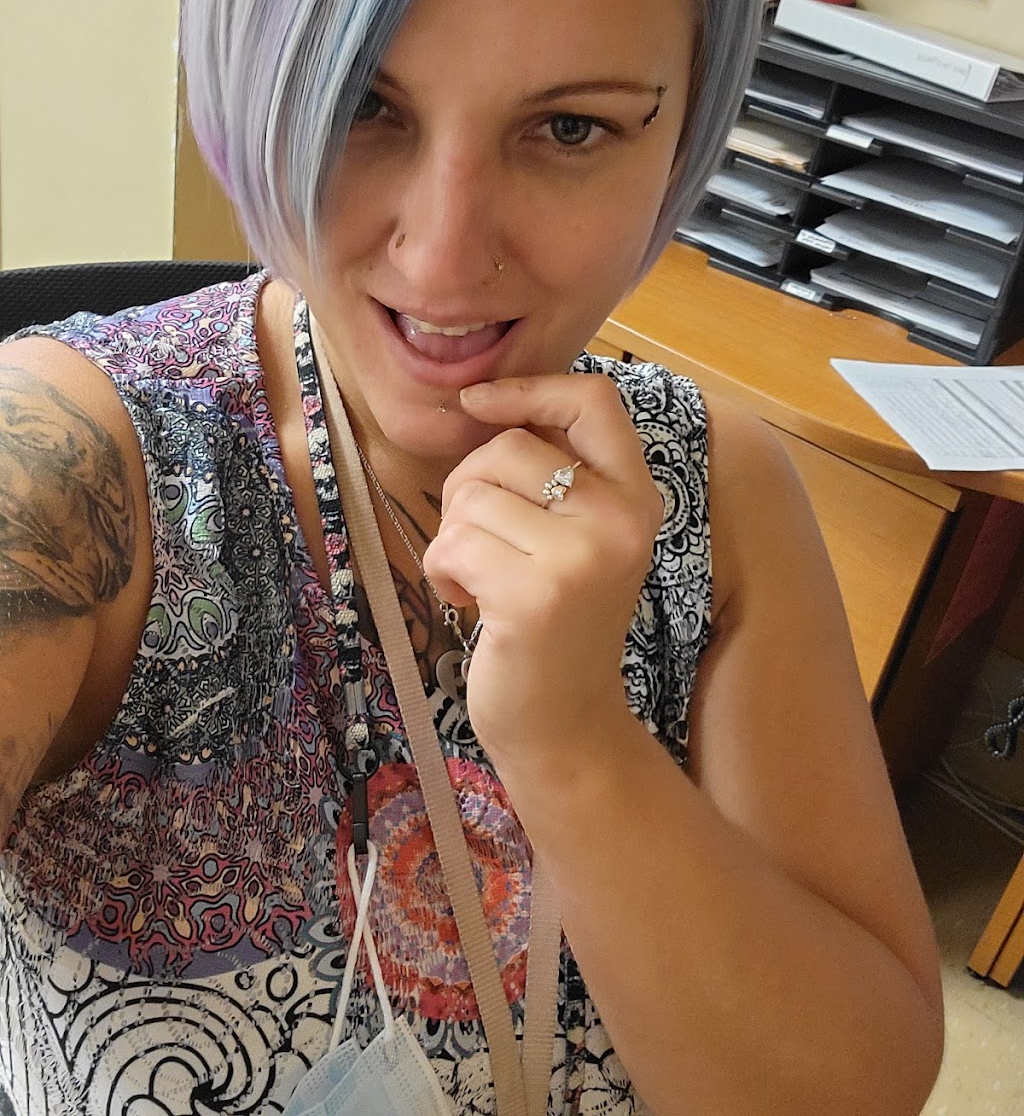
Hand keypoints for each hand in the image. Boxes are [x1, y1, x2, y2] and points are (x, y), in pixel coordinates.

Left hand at [421, 374, 664, 775]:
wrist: (566, 727)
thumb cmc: (554, 625)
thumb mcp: (576, 538)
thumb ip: (553, 474)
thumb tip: (480, 400)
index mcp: (636, 496)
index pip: (594, 399)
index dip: (528, 388)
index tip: (477, 404)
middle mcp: (621, 519)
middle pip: (508, 447)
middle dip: (469, 489)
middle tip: (484, 545)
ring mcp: (583, 557)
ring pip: (472, 494)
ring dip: (454, 538)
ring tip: (482, 581)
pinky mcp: (535, 596)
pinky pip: (452, 543)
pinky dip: (443, 571)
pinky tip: (471, 604)